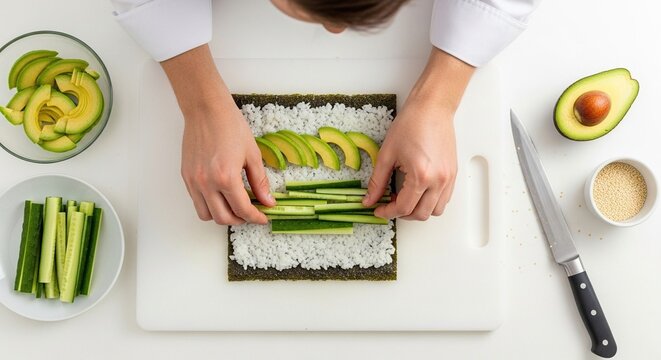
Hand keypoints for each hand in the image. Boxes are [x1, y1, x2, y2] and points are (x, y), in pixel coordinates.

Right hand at [161, 45, 274, 224]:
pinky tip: (221, 195)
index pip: (242, 209)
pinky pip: (197, 201)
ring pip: (206, 215)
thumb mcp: (252, 154)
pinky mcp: (186, 176)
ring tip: (234, 206)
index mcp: (226, 177)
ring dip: (222, 215)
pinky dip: (209, 205)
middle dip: (240, 220)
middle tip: (251, 213)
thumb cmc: (230, 126)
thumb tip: (268, 201)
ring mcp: (194, 181)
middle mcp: (207, 183)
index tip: (262, 217)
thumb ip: (260, 182)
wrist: (206, 109)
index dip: (255, 217)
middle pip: (223, 218)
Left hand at [363, 47, 474, 219]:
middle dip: (402, 214)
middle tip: (389, 204)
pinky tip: (417, 192)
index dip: (387, 212)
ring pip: (435, 210)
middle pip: (420, 214)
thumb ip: (377, 182)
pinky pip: (444, 199)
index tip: (378, 210)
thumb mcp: (387, 154)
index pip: (403, 207)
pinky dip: (430, 202)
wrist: (432, 108)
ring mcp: (448, 178)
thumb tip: (369, 199)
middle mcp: (438, 180)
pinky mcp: (453, 174)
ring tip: (404, 198)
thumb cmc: (411, 124)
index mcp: (421, 176)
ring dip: (418, 210)